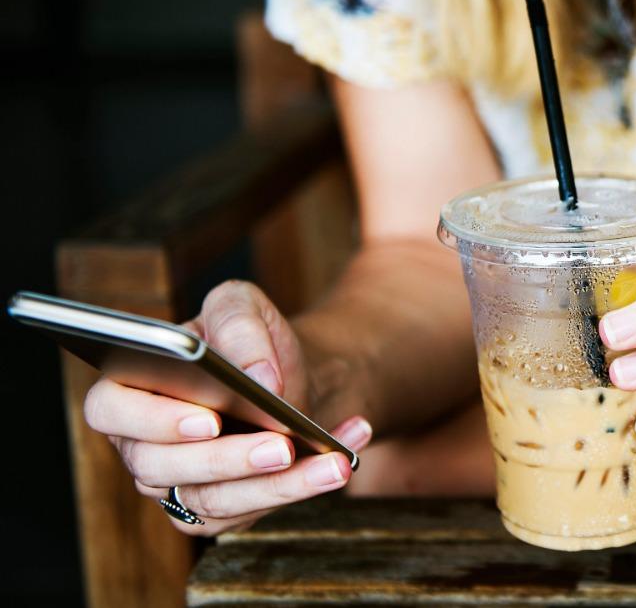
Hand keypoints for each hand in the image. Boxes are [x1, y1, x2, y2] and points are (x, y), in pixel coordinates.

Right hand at [82, 281, 372, 534]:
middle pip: (164, 467)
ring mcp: (176, 484)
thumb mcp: (243, 306)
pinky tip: (343, 457)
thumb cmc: (249, 341)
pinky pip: (253, 510)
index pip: (111, 410)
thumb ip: (240, 325)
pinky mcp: (217, 510)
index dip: (153, 419)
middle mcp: (142, 445)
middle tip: (281, 445)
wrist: (288, 375)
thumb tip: (258, 377)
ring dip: (279, 485)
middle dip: (229, 459)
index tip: (209, 418)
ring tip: (332, 463)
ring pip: (214, 500)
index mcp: (129, 388)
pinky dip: (305, 485)